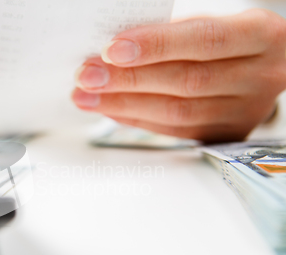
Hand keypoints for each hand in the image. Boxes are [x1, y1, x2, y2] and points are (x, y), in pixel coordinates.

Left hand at [72, 9, 285, 142]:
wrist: (263, 68)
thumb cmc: (228, 39)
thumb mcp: (208, 23)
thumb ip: (169, 36)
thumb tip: (112, 53)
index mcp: (260, 37)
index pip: (204, 40)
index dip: (156, 46)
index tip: (112, 50)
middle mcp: (258, 77)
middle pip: (187, 82)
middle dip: (128, 80)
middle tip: (87, 77)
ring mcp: (244, 112)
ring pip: (177, 114)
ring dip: (124, 105)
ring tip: (87, 97)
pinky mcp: (225, 134)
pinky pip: (174, 131)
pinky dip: (137, 118)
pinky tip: (111, 109)